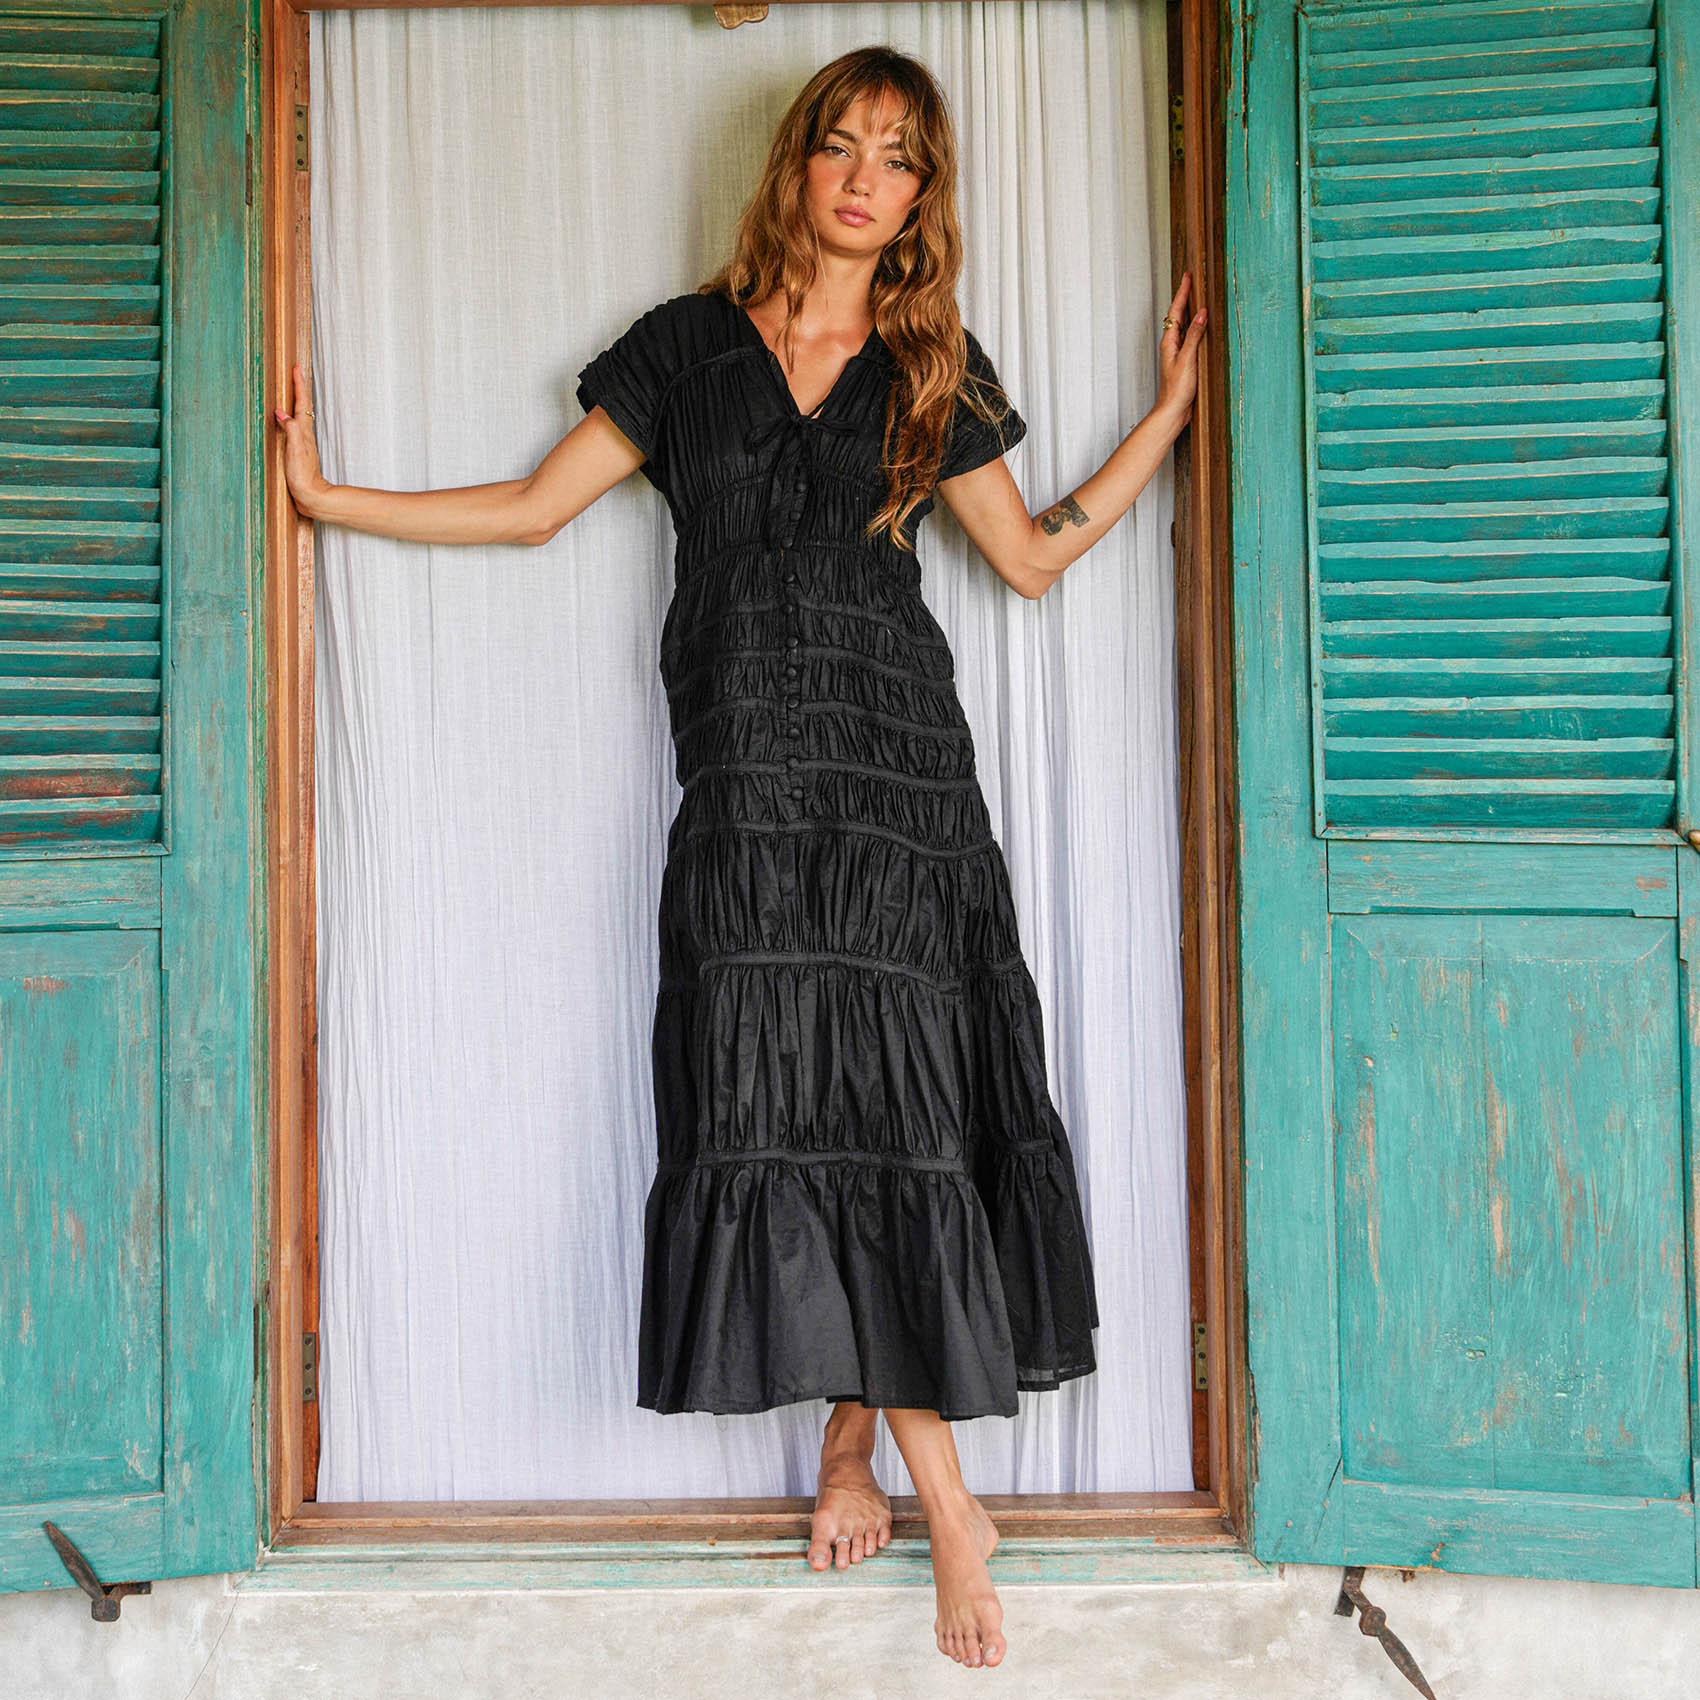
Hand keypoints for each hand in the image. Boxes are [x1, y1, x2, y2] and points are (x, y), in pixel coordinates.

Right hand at [273, 361, 328, 514]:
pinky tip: (288, 416)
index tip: (297, 367)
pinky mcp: (298, 449)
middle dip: (300, 386)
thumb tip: (281, 412)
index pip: (301, 402)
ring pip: (300, 414)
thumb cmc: (303, 475)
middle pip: (303, 405)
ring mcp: (302, 441)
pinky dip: (292, 414)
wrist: (312, 495)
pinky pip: (295, 425)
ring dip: (298, 398)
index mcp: (303, 431)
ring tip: (294, 386)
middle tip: (297, 370)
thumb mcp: (294, 450)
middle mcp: (304, 433)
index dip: (299, 384)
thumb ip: (290, 429)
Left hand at [1154, 272, 1206, 429]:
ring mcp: (1178, 352)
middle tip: (1191, 281)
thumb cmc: (1177, 390)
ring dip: (1190, 311)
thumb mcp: (1187, 359)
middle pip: (1178, 315)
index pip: (1176, 311)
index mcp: (1170, 342)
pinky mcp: (1184, 360)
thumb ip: (1194, 335)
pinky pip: (1190, 336)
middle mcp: (1172, 345)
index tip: (1188, 276)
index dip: (1183, 293)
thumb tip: (1202, 313)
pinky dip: (1196, 326)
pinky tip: (1202, 326)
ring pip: (1184, 325)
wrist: (1173, 411)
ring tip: (1196, 297)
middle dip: (1185, 297)